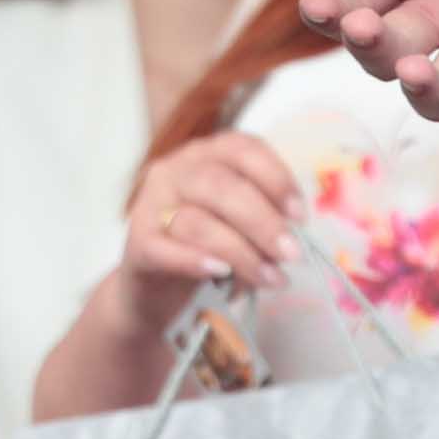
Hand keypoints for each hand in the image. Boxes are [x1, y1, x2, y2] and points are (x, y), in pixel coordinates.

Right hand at [114, 133, 303, 304]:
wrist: (155, 289)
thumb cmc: (205, 248)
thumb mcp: (239, 226)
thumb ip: (262, 220)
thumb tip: (293, 237)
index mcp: (205, 155)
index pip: (242, 149)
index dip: (275, 178)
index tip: (300, 216)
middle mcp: (174, 171)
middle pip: (220, 184)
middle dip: (262, 221)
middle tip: (291, 253)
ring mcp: (150, 205)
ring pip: (197, 221)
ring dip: (241, 252)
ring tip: (271, 278)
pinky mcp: (137, 243)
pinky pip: (166, 249)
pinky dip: (196, 261)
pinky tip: (222, 274)